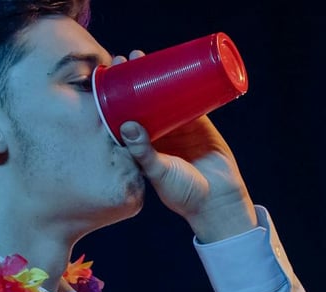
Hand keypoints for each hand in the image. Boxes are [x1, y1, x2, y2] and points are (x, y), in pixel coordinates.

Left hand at [112, 51, 255, 241]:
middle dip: (132, 78)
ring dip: (153, 75)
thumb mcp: (159, 173)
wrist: (219, 199)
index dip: (114, 96)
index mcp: (141, 146)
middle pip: (140, 99)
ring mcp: (178, 126)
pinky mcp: (199, 122)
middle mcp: (157, 133)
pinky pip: (189, 97)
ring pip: (162, 94)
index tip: (107, 77)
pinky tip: (174, 64)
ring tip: (141, 56)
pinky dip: (183, 82)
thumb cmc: (184, 193)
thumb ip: (144, 153)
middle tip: (125, 60)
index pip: (123, 114)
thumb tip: (126, 125)